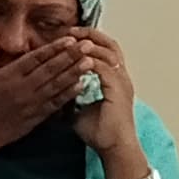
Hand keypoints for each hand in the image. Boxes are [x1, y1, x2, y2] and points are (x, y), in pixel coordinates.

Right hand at [0, 36, 89, 147]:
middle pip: (51, 70)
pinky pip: (56, 103)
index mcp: (9, 76)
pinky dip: (69, 94)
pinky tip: (81, 85)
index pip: (35, 59)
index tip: (70, 39)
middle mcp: (23, 88)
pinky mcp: (37, 116)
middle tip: (88, 46)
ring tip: (90, 62)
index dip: (54, 48)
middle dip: (71, 57)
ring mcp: (32, 103)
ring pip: (57, 85)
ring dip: (74, 73)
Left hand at [71, 29, 143, 157]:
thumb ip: (71, 96)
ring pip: (108, 52)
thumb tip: (56, 90)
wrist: (114, 148)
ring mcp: (122, 83)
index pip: (105, 52)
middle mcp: (121, 78)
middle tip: (71, 30)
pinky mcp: (118, 90)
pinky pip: (105, 67)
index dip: (89, 41)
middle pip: (110, 45)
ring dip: (90, 44)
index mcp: (115, 80)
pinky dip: (91, 59)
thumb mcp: (80, 110)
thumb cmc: (100, 132)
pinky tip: (77, 56)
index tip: (69, 36)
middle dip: (90, 35)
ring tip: (72, 38)